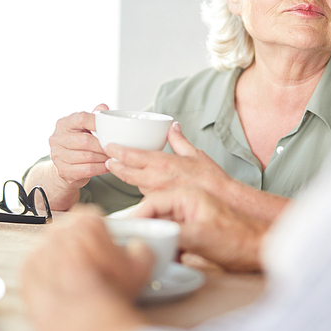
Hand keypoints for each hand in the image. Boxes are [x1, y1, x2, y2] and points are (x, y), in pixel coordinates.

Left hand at [21, 207, 152, 330]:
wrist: (89, 326)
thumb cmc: (112, 296)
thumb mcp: (141, 267)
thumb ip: (141, 248)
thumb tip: (137, 248)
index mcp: (86, 224)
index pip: (91, 216)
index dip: (100, 231)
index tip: (104, 243)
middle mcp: (59, 233)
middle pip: (69, 230)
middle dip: (79, 244)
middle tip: (92, 263)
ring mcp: (40, 253)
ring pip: (50, 249)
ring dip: (61, 260)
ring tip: (78, 280)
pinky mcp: (27, 275)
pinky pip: (35, 269)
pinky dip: (46, 276)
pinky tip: (61, 288)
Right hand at [49, 103, 109, 189]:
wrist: (64, 166)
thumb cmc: (78, 144)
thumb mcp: (84, 127)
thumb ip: (93, 117)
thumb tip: (103, 107)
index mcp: (63, 123)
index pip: (81, 118)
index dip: (97, 122)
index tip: (110, 128)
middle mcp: (57, 138)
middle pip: (85, 141)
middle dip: (103, 145)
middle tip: (116, 148)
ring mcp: (57, 156)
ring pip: (87, 157)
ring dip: (104, 158)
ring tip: (113, 157)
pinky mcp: (63, 171)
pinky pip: (86, 170)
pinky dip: (100, 168)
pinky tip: (107, 166)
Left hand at [105, 121, 230, 197]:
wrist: (221, 199)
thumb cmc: (211, 178)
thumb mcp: (195, 153)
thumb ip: (179, 140)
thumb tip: (173, 127)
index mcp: (162, 163)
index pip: (131, 156)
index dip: (117, 151)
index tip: (109, 146)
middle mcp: (156, 179)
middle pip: (126, 173)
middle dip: (115, 166)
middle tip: (109, 161)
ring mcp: (157, 193)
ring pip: (135, 185)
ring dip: (128, 178)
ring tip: (122, 170)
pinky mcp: (162, 204)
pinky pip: (146, 195)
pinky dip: (142, 188)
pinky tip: (144, 184)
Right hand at [132, 188, 268, 271]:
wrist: (261, 251)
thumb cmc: (240, 239)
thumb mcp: (201, 236)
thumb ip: (172, 233)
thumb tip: (149, 235)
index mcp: (188, 195)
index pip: (152, 202)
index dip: (137, 218)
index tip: (127, 233)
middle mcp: (187, 204)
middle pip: (154, 214)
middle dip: (145, 231)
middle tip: (135, 246)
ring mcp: (190, 219)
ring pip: (161, 229)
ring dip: (156, 242)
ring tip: (153, 255)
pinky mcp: (194, 234)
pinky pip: (171, 240)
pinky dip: (167, 250)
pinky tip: (169, 261)